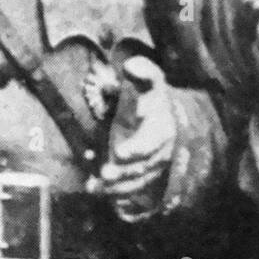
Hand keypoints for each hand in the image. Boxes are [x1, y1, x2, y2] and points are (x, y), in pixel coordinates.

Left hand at [88, 55, 177, 221]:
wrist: (164, 118)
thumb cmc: (151, 99)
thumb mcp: (150, 82)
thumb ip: (142, 73)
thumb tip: (130, 66)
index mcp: (161, 127)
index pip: (152, 141)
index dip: (137, 149)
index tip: (119, 153)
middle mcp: (159, 151)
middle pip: (143, 167)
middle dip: (124, 172)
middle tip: (105, 173)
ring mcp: (151, 166)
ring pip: (136, 182)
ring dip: (116, 186)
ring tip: (94, 185)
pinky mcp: (142, 176)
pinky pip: (130, 189)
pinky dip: (113, 192)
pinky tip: (94, 189)